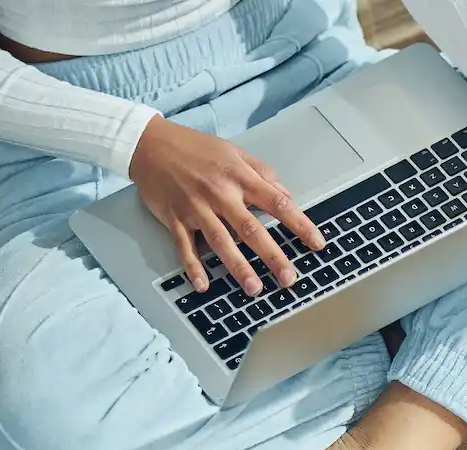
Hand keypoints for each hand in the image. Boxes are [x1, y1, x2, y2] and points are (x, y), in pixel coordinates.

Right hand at [128, 115, 324, 296]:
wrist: (149, 143)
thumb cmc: (194, 147)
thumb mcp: (234, 151)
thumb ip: (262, 173)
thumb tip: (288, 196)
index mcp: (238, 177)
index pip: (276, 202)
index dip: (299, 224)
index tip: (318, 243)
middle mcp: (219, 194)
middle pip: (250, 228)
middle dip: (272, 255)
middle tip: (289, 278)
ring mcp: (195, 207)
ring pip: (220, 241)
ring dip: (237, 266)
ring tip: (254, 288)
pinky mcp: (174, 218)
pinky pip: (185, 246)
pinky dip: (193, 267)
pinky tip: (203, 285)